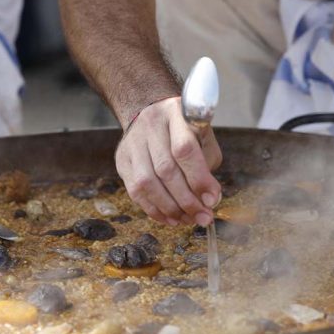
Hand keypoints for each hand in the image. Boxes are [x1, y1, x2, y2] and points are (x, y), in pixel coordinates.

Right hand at [115, 97, 221, 226]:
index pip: (184, 149)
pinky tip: (170, 218)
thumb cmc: (184, 131)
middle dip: (186, 200)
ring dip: (170, 208)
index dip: (198, 178)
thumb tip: (209, 200)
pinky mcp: (122, 160)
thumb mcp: (203, 137)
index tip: (212, 200)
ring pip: (147, 183)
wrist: (150, 114)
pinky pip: (135, 191)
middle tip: (203, 217)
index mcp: (175, 114)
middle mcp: (150, 125)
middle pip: (165, 169)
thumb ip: (208, 166)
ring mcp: (132, 142)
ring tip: (188, 219)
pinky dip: (154, 210)